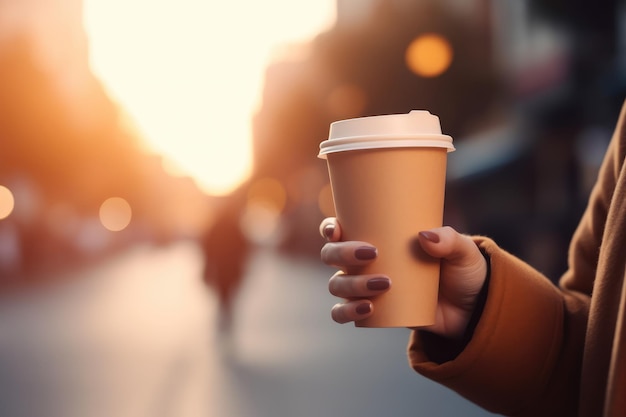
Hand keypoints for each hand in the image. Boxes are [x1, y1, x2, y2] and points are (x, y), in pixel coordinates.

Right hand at [320, 217, 487, 338]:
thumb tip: (425, 237)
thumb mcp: (463, 252)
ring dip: (352, 284)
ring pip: (337, 284)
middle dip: (343, 253)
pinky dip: (348, 311)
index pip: (340, 229)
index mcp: (377, 237)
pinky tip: (368, 309)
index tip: (337, 228)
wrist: (471, 310)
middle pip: (332, 255)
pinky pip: (344, 313)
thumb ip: (450, 241)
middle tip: (372, 254)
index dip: (330, 228)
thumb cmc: (462, 272)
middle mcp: (363, 261)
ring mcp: (365, 287)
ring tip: (384, 284)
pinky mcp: (372, 312)